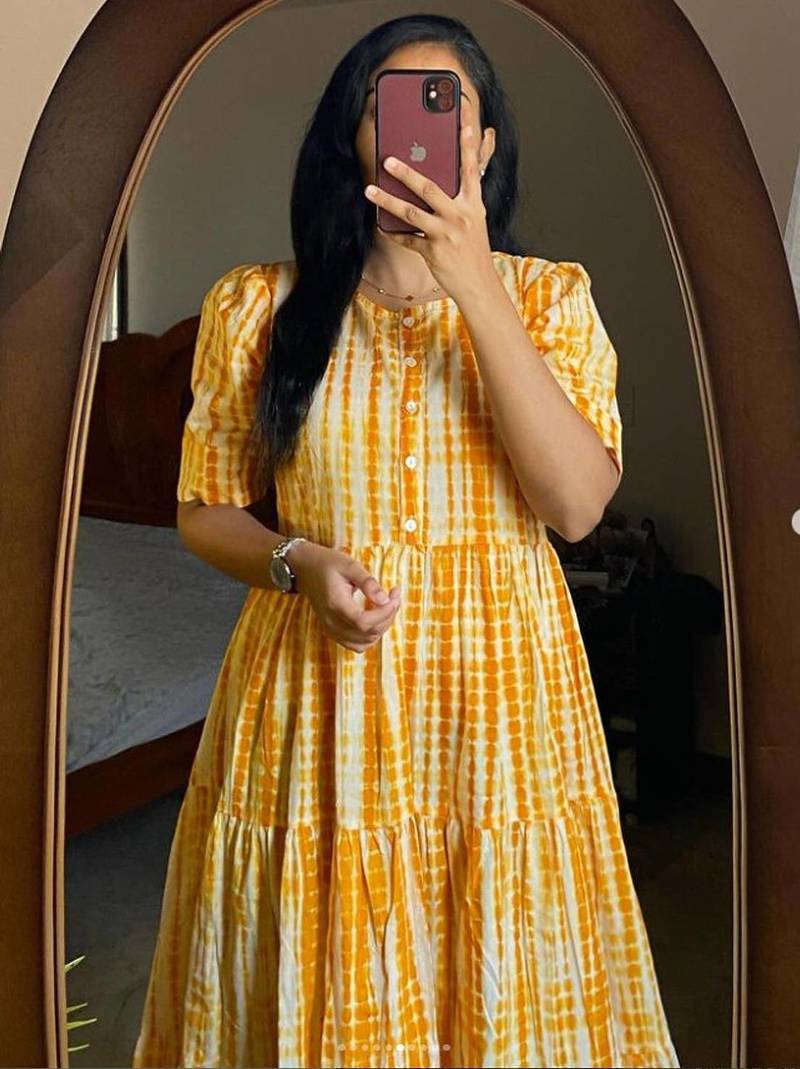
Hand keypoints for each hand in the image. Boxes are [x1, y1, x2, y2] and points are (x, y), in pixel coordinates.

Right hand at [292, 541, 401, 653]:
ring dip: (381, 627)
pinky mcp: (333, 632)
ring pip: (365, 642)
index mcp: (336, 604)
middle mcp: (331, 622)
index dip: (385, 613)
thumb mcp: (350, 566)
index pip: (364, 622)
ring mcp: (331, 630)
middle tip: (394, 596)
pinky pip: (357, 644)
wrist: (306, 570)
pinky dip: (370, 635)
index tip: (394, 594)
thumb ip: (368, 582)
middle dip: (388, 616)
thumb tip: (385, 599)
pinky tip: (374, 617)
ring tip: (386, 606)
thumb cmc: (328, 564)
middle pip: (368, 633)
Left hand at [364, 95, 494, 301]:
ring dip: (387, 200)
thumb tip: (451, 173)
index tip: (462, 120)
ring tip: (369, 190)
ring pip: (411, 213)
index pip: (471, 168)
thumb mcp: (475, 220)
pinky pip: (407, 239)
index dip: (467, 143)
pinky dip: (391, 231)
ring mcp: (446, 235)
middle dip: (406, 173)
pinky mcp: (433, 253)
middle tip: (387, 160)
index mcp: (473, 205)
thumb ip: (464, 196)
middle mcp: (460, 217)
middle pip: (430, 189)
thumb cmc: (473, 249)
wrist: (479, 285)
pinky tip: (378, 223)